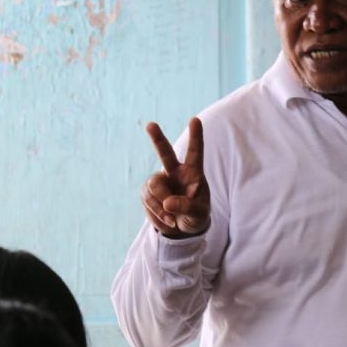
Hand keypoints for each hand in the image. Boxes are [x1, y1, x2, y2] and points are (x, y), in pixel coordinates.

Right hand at [141, 118, 209, 237]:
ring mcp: (160, 181)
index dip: (196, 136)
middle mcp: (175, 172)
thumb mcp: (199, 213)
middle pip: (165, 153)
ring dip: (161, 206)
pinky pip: (147, 200)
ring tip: (172, 219)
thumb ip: (186, 207)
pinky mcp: (147, 192)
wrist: (182, 227)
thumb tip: (167, 202)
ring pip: (154, 186)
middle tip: (150, 125)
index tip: (195, 119)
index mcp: (193, 172)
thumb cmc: (196, 214)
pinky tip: (166, 220)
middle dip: (157, 139)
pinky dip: (156, 214)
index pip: (195, 152)